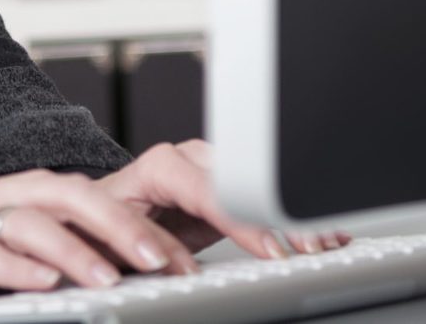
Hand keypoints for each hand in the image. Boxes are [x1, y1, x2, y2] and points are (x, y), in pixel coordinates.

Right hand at [0, 140, 348, 296]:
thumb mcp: (50, 240)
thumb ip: (103, 245)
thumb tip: (177, 261)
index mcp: (61, 192)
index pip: (123, 194)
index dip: (170, 213)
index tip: (209, 248)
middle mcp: (29, 192)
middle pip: (87, 198)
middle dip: (132, 230)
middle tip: (171, 265)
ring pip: (40, 221)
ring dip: (80, 249)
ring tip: (112, 278)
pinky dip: (17, 263)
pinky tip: (44, 279)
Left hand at [93, 139, 349, 259]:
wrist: (100, 214)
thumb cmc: (102, 224)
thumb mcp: (116, 234)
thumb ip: (147, 242)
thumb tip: (175, 266)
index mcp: (160, 166)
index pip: (209, 188)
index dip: (242, 220)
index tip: (270, 250)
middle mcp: (189, 160)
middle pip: (244, 183)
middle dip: (278, 218)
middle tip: (309, 247)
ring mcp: (211, 170)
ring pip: (257, 187)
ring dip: (292, 216)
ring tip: (325, 239)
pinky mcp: (226, 187)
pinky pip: (261, 196)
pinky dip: (291, 217)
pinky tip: (320, 229)